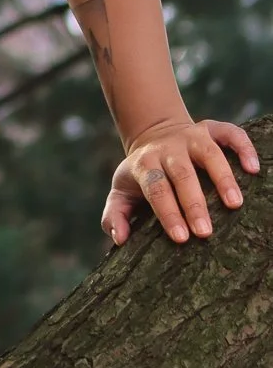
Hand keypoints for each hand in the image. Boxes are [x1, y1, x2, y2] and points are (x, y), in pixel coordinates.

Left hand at [102, 118, 259, 246]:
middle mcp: (168, 148)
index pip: (156, 188)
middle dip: (193, 203)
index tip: (181, 238)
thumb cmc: (141, 175)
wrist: (154, 134)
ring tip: (235, 204)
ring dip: (222, 177)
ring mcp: (191, 136)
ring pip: (209, 153)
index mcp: (146, 164)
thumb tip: (120, 238)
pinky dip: (243, 147)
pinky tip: (254, 169)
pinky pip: (230, 133)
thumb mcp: (121, 191)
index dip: (167, 212)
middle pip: (182, 173)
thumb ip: (115, 215)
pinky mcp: (211, 129)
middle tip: (206, 232)